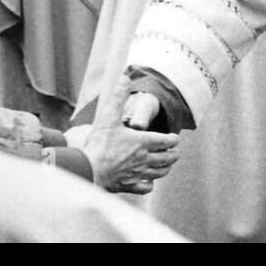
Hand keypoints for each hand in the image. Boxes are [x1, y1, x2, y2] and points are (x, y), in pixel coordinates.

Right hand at [82, 77, 178, 193]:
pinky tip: (148, 183)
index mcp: (142, 142)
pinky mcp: (128, 185)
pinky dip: (149, 184)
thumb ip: (118, 97)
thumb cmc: (99, 144)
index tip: (175, 138)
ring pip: (158, 173)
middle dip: (173, 155)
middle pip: (165, 159)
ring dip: (165, 168)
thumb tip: (124, 77)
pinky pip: (144, 187)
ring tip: (168, 166)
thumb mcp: (108, 116)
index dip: (172, 139)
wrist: (89, 170)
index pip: (165, 141)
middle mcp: (143, 159)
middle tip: (176, 153)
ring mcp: (137, 174)